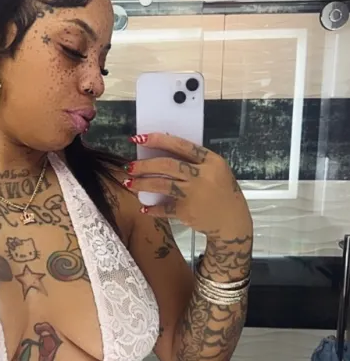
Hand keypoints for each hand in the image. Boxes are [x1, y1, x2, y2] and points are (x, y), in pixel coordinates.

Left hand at [124, 133, 252, 239]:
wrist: (232, 222)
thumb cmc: (221, 193)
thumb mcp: (216, 172)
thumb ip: (195, 163)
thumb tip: (162, 154)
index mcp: (212, 161)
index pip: (182, 145)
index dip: (159, 140)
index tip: (140, 138)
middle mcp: (203, 175)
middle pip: (168, 165)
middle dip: (145, 165)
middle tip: (129, 166)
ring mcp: (195, 193)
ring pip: (162, 184)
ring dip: (142, 183)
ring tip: (129, 183)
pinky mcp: (187, 210)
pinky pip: (164, 207)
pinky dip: (153, 209)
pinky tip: (144, 208)